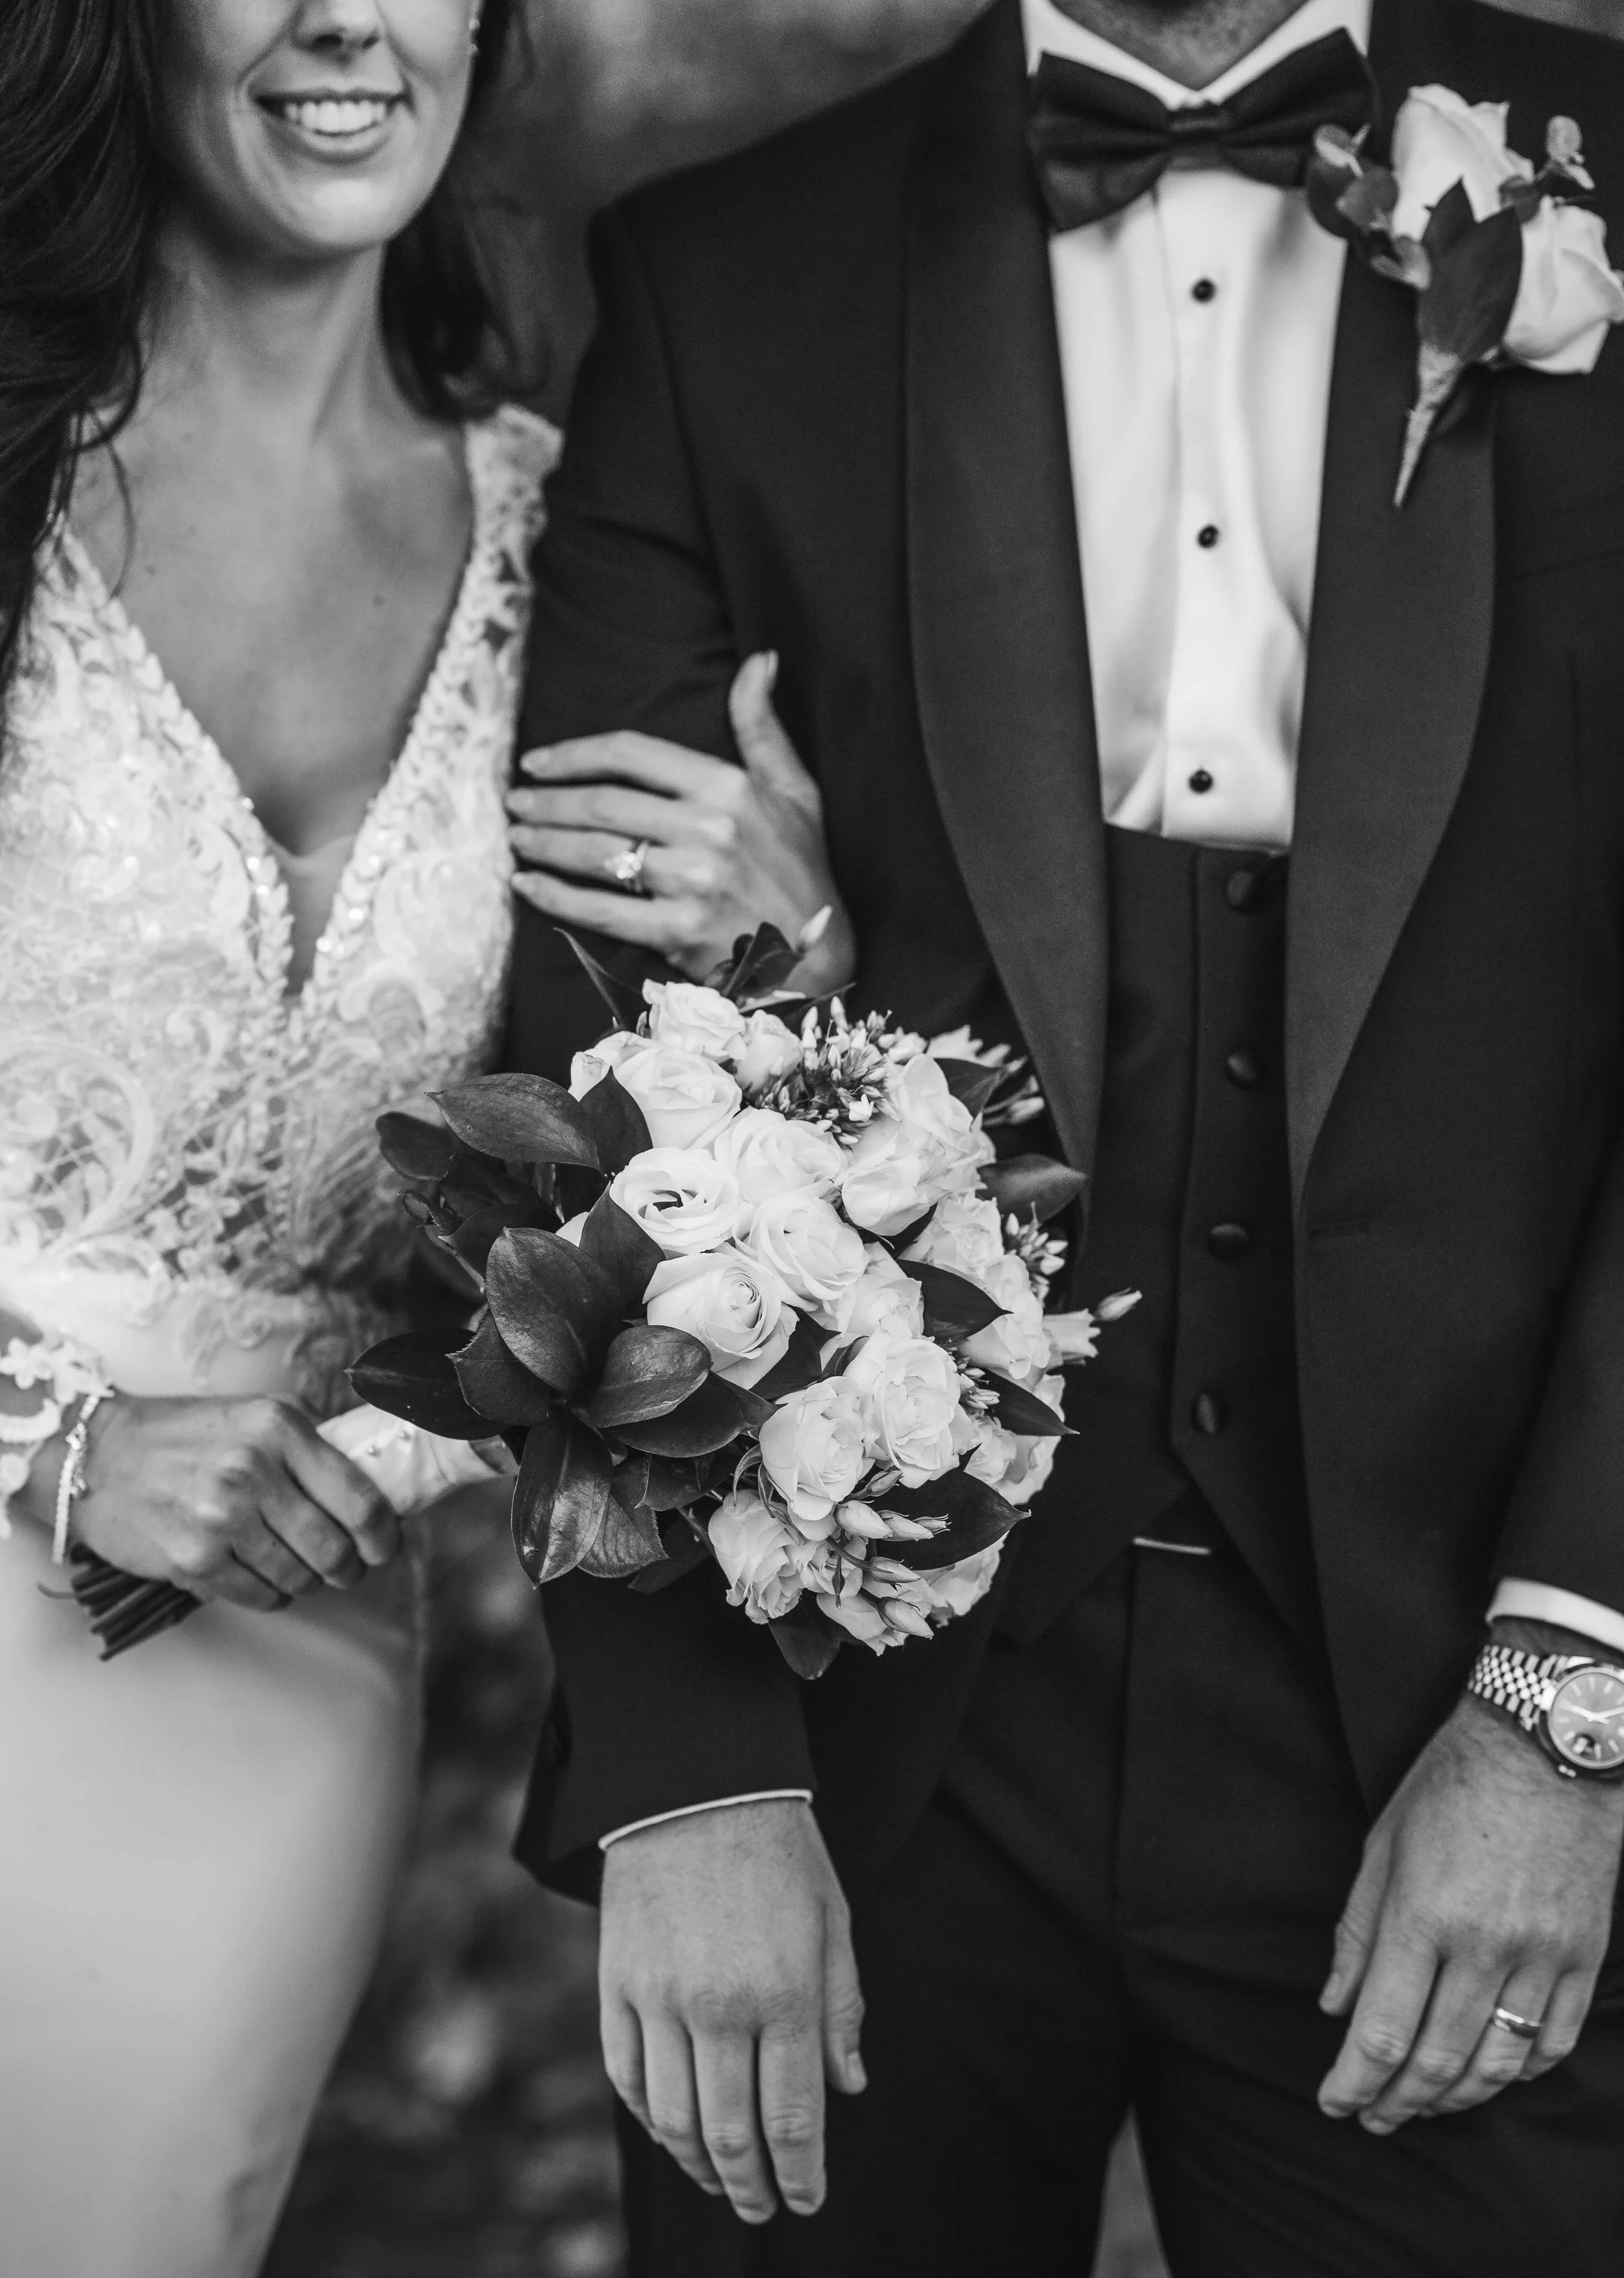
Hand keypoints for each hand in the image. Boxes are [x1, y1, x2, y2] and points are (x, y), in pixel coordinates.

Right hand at [71, 1396, 401, 1611]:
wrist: (97, 1456)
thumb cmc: (185, 1437)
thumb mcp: (257, 1418)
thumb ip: (311, 1452)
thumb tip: (373, 1499)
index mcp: (280, 1429)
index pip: (360, 1499)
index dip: (384, 1536)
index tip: (385, 1547)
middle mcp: (253, 1471)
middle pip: (335, 1549)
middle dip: (350, 1568)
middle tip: (346, 1567)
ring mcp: (221, 1518)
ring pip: (300, 1578)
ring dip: (308, 1581)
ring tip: (295, 1565)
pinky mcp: (194, 1560)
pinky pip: (262, 1596)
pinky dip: (273, 1594)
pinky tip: (260, 1574)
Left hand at [508, 653, 856, 995]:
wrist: (819, 958)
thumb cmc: (801, 870)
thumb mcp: (795, 789)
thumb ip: (762, 726)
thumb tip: (759, 659)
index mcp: (729, 787)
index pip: (632, 754)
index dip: (575, 754)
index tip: (537, 761)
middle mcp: (709, 829)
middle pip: (604, 803)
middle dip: (547, 802)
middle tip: (514, 803)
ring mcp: (693, 881)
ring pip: (596, 852)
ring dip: (544, 843)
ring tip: (516, 838)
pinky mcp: (679, 931)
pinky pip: (600, 909)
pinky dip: (556, 896)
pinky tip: (528, 885)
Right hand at [599, 1797, 865, 2224]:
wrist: (696, 1782)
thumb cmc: (778, 1849)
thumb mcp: (832, 1920)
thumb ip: (840, 2009)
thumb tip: (847, 2086)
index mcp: (783, 1992)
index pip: (793, 2119)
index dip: (802, 2175)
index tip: (807, 2201)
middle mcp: (718, 2006)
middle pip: (731, 2134)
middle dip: (751, 2185)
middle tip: (763, 2207)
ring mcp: (659, 1998)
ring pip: (673, 2119)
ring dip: (698, 2166)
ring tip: (720, 2181)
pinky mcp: (617, 1984)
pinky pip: (627, 2076)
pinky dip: (649, 2117)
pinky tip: (671, 2130)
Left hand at [1318, 1688, 1623, 2133]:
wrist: (1546, 1745)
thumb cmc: (1451, 1785)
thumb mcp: (1384, 1845)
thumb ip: (1359, 1932)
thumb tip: (1335, 2004)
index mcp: (1423, 1916)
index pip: (1382, 2030)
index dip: (1353, 2080)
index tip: (1333, 2102)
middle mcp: (1485, 1947)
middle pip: (1436, 2059)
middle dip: (1397, 2101)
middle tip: (1372, 2117)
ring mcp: (1542, 1956)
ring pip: (1497, 2062)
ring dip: (1455, 2098)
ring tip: (1423, 2107)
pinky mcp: (1583, 1955)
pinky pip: (1555, 2041)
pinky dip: (1520, 2071)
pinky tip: (1492, 2077)